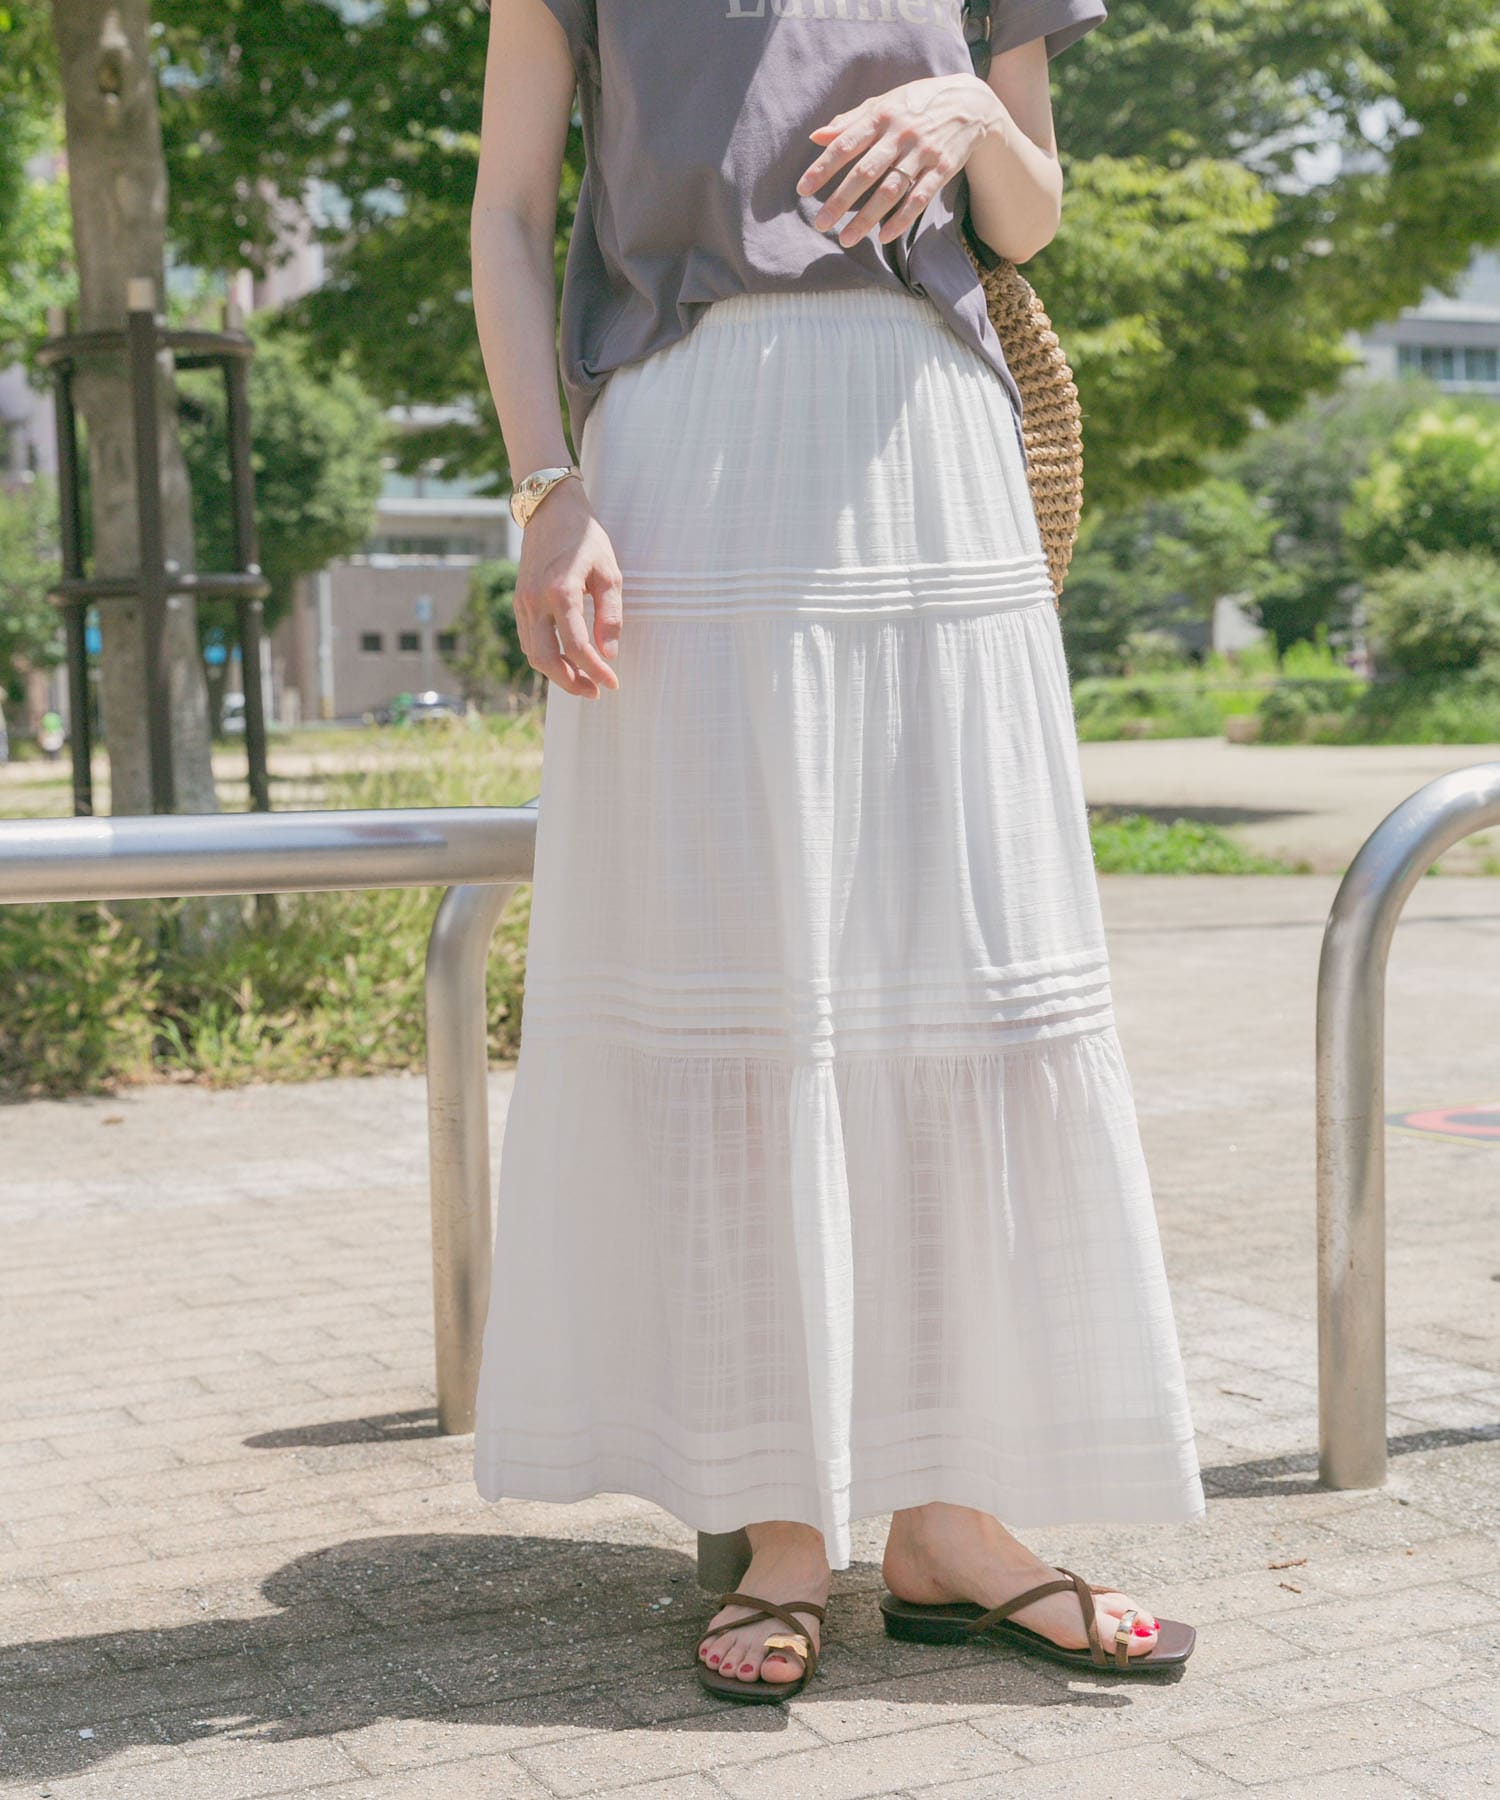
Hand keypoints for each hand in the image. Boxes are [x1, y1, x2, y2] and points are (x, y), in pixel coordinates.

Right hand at [513, 479, 622, 697]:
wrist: (550, 510)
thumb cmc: (585, 539)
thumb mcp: (609, 573)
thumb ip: (610, 615)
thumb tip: (609, 653)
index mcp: (560, 592)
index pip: (577, 647)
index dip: (596, 671)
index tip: (613, 683)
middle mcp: (535, 600)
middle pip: (546, 659)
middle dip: (570, 682)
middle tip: (594, 691)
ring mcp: (522, 602)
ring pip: (533, 653)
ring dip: (557, 673)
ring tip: (583, 681)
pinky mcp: (519, 602)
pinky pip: (528, 640)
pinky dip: (545, 656)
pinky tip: (566, 660)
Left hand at [798, 74, 1001, 248]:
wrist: (970, 102)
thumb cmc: (917, 104)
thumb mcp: (884, 103)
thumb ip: (851, 121)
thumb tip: (816, 136)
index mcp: (881, 115)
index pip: (845, 144)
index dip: (822, 167)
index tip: (802, 190)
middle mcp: (900, 134)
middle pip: (865, 172)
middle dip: (840, 200)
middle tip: (820, 223)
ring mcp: (923, 152)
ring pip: (890, 190)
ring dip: (867, 218)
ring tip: (846, 239)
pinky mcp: (942, 168)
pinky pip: (920, 197)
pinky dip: (902, 219)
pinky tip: (884, 236)